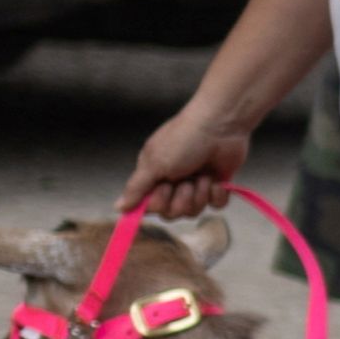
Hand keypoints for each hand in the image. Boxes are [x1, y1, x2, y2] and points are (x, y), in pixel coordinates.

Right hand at [125, 100, 251, 219]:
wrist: (221, 125)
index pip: (150, 207)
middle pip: (172, 213)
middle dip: (181, 199)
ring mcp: (196, 185)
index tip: (164, 187)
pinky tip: (216, 180)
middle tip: (186, 180)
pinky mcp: (216, 186)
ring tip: (202, 175)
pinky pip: (215, 206)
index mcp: (154, 176)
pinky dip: (217, 194)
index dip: (158, 203)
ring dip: (199, 194)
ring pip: (194, 211)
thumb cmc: (184, 139)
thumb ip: (136, 188)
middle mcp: (173, 183)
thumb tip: (118, 207)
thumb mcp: (154, 163)